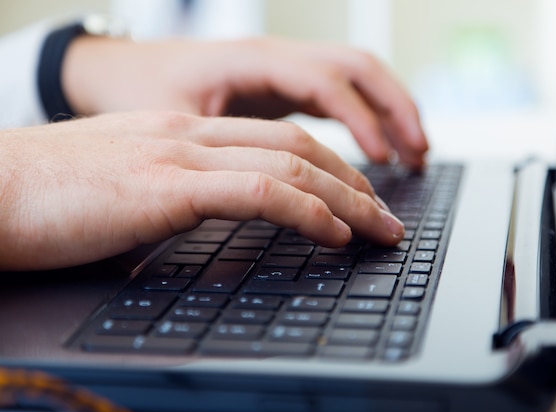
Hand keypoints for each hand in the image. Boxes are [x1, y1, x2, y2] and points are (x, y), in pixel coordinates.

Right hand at [0, 111, 403, 270]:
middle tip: (387, 218)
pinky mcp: (166, 187)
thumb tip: (206, 217)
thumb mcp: (126, 185)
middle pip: (299, 147)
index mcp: (183, 133)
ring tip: (379, 230)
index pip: (278, 140)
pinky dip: (304, 211)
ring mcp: (179, 156)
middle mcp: (189, 135)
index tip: (358, 200)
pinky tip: (332, 233)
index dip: (329, 169)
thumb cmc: (48, 197)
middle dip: (356, 183)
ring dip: (348, 200)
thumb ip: (173, 193)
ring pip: (291, 165)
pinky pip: (257, 192)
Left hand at [62, 36, 427, 166]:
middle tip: (421, 153)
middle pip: (358, 68)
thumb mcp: (169, 122)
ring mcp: (283, 70)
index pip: (326, 82)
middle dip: (396, 108)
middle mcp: (277, 58)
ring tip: (416, 155)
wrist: (118, 69)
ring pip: (357, 79)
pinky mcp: (283, 88)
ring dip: (391, 112)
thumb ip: (212, 150)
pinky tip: (381, 149)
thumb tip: (256, 193)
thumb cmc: (138, 89)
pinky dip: (369, 120)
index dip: (360, 120)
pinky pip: (340, 96)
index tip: (382, 161)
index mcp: (254, 60)